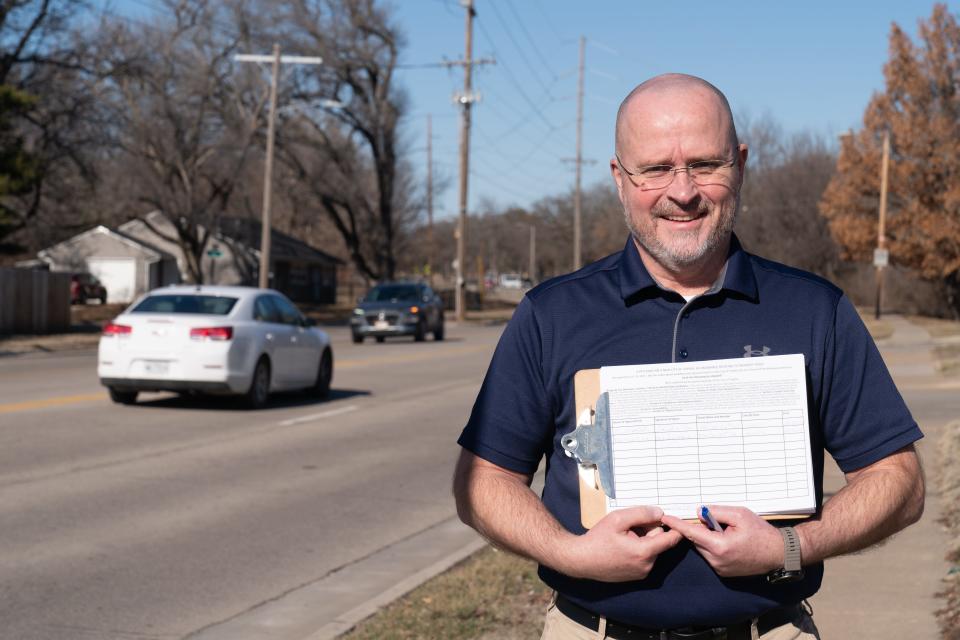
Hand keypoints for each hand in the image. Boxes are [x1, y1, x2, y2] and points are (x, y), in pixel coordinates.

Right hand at [560, 506, 682, 581]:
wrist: (580, 560)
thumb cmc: (598, 538)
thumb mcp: (618, 519)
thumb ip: (641, 514)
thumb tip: (660, 513)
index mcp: (644, 552)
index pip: (671, 539)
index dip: (675, 527)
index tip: (674, 518)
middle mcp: (647, 565)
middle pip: (659, 542)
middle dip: (650, 530)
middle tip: (631, 525)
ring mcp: (641, 573)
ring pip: (651, 549)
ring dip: (643, 540)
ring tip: (623, 536)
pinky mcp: (635, 576)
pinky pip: (644, 558)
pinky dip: (638, 549)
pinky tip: (622, 546)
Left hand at [660, 506, 782, 576]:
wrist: (780, 553)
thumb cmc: (761, 532)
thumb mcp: (739, 514)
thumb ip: (716, 512)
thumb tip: (698, 513)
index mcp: (720, 546)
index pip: (692, 533)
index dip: (677, 524)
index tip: (665, 518)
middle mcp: (717, 561)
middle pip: (696, 541)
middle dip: (700, 529)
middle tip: (715, 521)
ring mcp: (720, 569)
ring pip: (703, 548)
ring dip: (707, 538)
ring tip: (726, 533)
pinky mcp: (724, 573)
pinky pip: (711, 556)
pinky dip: (713, 547)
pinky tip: (729, 542)